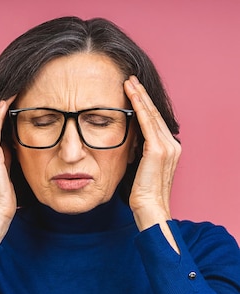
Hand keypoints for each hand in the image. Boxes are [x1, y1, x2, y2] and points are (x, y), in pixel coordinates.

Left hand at [124, 75, 180, 251]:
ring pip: (150, 115)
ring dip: (139, 96)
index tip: (132, 91)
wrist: (150, 209)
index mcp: (168, 149)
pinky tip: (131, 96)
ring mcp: (167, 146)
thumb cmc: (141, 195)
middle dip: (141, 95)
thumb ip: (137, 154)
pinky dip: (139, 108)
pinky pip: (147, 123)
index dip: (143, 105)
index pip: (153, 121)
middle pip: (153, 114)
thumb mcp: (139, 169)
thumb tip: (127, 143)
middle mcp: (172, 144)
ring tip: (129, 82)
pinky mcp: (158, 150)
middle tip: (130, 79)